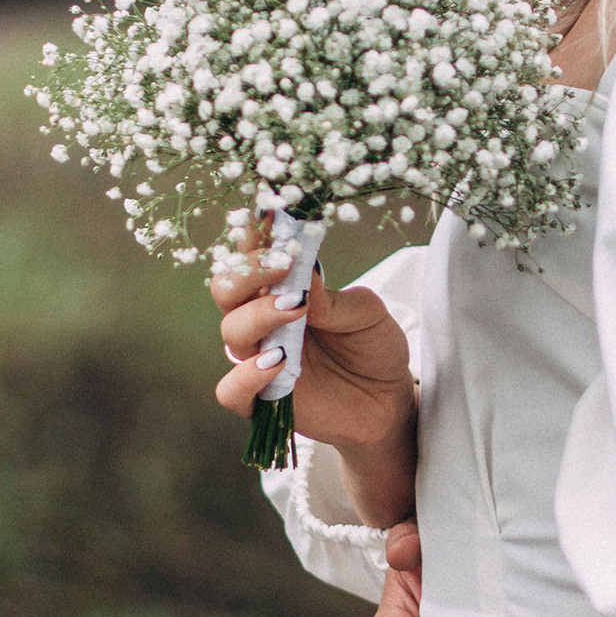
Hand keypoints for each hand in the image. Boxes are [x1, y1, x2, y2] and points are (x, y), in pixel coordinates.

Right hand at [209, 243, 412, 459]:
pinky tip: (275, 363)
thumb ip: (333, 298)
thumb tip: (301, 270)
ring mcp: (257, 358)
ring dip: (258, 316)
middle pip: (227, 288)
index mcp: (283, 290)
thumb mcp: (367, 315)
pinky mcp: (260, 398)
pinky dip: (246, 375)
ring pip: (231, 330)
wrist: (388, 402)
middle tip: (283, 263)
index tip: (271, 214)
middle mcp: (262, 320)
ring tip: (295, 312)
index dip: (255, 234)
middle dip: (248, 271)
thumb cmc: (374, 348)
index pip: (254, 256)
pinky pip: (230, 389)